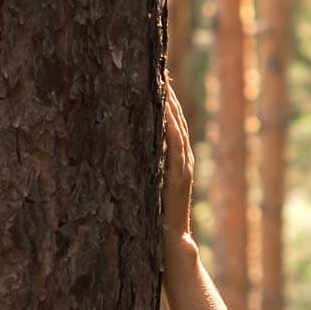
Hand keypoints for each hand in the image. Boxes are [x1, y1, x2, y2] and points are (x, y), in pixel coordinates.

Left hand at [160, 73, 193, 244]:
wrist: (171, 243)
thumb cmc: (156, 221)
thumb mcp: (149, 188)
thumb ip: (145, 170)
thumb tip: (127, 152)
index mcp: (177, 161)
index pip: (172, 123)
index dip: (167, 99)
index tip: (157, 75)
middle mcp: (183, 160)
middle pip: (177, 119)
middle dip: (169, 93)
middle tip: (159, 66)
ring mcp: (182, 167)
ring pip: (177, 127)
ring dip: (170, 102)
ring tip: (162, 78)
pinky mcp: (178, 176)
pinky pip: (175, 145)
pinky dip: (170, 125)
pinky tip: (163, 107)